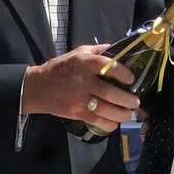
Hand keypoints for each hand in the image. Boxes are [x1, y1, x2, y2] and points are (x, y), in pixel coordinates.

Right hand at [21, 43, 138, 132]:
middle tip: (136, 102)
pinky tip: (115, 123)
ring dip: (121, 113)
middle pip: (110, 92)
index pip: (109, 66)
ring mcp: (79, 99)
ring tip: (129, 113)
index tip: (131, 78)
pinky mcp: (75, 113)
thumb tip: (120, 49)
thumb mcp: (79, 52)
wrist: (37, 87)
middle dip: (127, 99)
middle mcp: (84, 81)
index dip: (123, 73)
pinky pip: (95, 121)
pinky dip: (108, 124)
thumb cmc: (61, 67)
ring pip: (105, 109)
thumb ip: (100, 51)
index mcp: (86, 63)